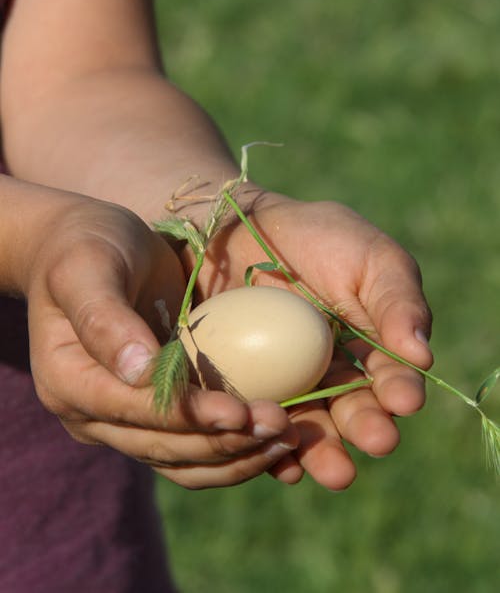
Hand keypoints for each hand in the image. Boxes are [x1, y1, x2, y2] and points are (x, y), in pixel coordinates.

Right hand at [25, 195, 298, 488]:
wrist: (83, 247)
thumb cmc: (85, 248)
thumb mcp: (87, 270)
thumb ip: (105, 319)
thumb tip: (139, 372)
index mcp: (70, 383)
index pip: (134, 412)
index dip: (188, 416)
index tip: (239, 412)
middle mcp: (95, 414)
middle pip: (165, 446)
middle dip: (225, 441)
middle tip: (281, 428)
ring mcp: (126, 419)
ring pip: (185, 459)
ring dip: (237, 455)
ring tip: (288, 437)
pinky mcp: (156, 411)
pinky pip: (196, 444)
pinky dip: (234, 446)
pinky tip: (274, 436)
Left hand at [189, 190, 432, 489]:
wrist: (238, 227)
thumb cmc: (314, 236)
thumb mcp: (369, 257)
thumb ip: (398, 301)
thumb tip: (423, 355)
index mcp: (370, 347)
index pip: (390, 377)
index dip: (399, 390)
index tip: (404, 400)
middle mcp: (332, 376)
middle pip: (352, 412)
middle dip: (367, 428)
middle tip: (375, 438)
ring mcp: (288, 386)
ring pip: (310, 427)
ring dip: (325, 451)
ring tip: (334, 469)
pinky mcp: (246, 391)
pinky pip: (259, 425)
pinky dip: (271, 446)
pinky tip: (283, 462)